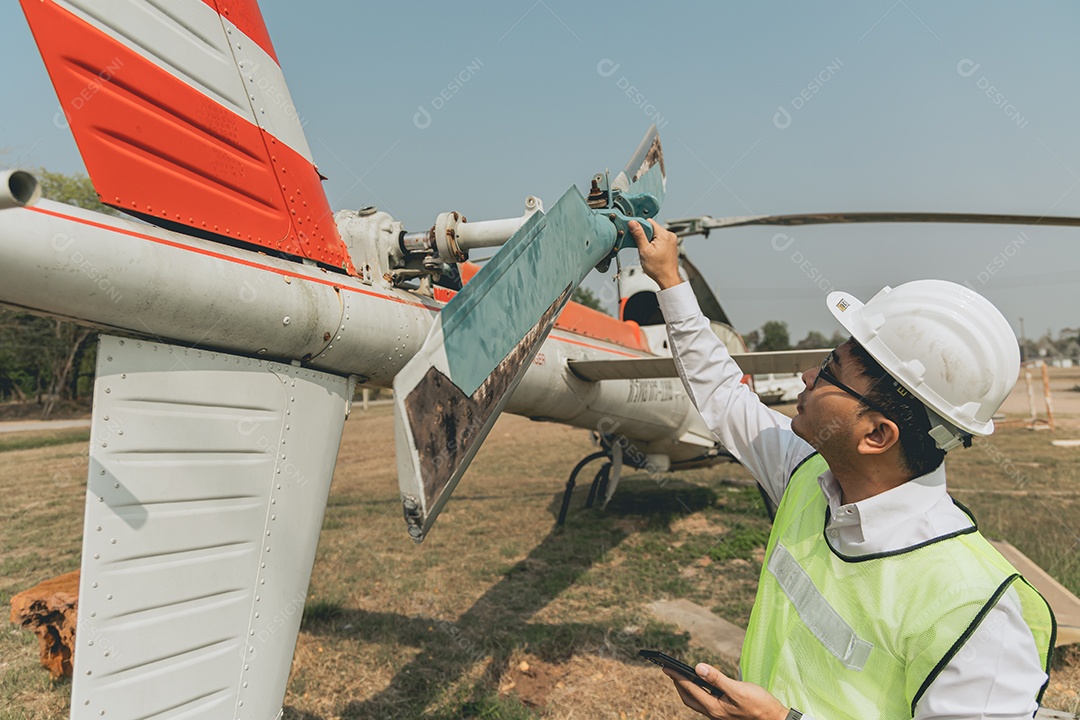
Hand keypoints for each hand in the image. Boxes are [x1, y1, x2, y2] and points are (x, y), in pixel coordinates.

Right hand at [629, 219, 682, 289]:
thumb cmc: (659, 268)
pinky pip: (658, 239)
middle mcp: (669, 235)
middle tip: (641, 246)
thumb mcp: (644, 250)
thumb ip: (639, 235)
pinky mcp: (670, 244)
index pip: (648, 222)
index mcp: (664, 234)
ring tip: (647, 251)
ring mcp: (670, 240)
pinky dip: (652, 243)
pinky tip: (651, 252)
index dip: (639, 227)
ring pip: (654, 234)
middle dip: (644, 235)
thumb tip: (633, 223)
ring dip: (648, 240)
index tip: (634, 234)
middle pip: (651, 228)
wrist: (668, 278)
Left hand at [663, 663, 787, 719]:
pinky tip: (701, 685)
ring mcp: (718, 714)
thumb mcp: (738, 689)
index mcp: (714, 707)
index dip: (677, 677)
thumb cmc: (759, 704)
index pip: (690, 689)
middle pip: (688, 698)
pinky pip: (705, 702)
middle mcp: (713, 713)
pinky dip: (698, 692)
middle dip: (678, 684)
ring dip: (687, 689)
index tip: (666, 667)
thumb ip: (717, 679)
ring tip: (681, 676)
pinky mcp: (724, 713)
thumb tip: (697, 667)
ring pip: (696, 701)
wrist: (774, 719)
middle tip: (669, 670)